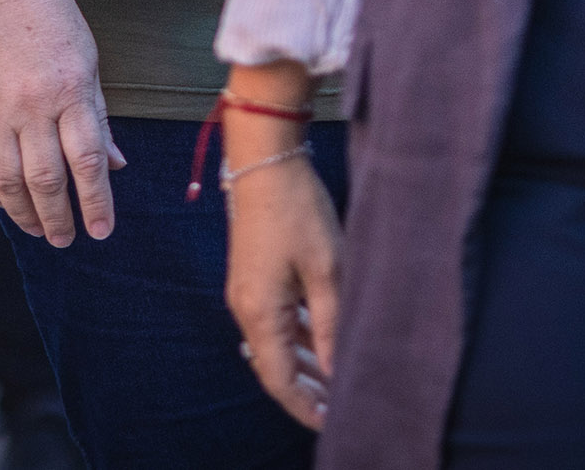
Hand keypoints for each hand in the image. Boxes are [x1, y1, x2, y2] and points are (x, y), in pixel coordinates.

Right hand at [0, 0, 122, 245]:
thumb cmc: (50, 20)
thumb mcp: (87, 61)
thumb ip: (98, 116)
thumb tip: (114, 166)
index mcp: (69, 89)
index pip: (87, 160)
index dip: (96, 202)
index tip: (102, 230)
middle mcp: (30, 103)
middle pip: (46, 179)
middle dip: (59, 218)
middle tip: (67, 239)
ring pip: (7, 180)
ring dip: (24, 213)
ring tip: (39, 230)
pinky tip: (5, 203)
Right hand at [224, 148, 338, 430]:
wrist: (265, 162)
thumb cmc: (298, 211)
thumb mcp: (327, 271)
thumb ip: (331, 326)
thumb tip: (337, 371)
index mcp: (260, 312)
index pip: (279, 380)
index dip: (305, 407)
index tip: (333, 422)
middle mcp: (245, 308)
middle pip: (273, 367)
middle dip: (305, 391)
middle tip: (339, 408)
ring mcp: (246, 292)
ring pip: (274, 345)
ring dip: (303, 365)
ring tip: (336, 381)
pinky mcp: (252, 278)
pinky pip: (273, 322)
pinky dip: (296, 338)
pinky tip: (322, 341)